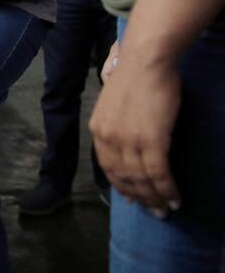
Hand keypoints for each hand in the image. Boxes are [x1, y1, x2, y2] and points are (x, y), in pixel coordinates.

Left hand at [90, 48, 181, 213]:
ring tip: (166, 209)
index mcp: (98, 129)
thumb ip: (115, 124)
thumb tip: (126, 140)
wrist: (145, 61)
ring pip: (141, 179)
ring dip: (155, 198)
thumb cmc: (134, 77)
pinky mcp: (151, 140)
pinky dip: (167, 189)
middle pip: (123, 177)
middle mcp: (109, 138)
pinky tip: (175, 198)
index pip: (107, 166)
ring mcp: (129, 141)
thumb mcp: (113, 103)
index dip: (120, 184)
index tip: (131, 197)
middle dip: (139, 197)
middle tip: (153, 210)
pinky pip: (158, 174)